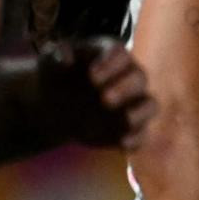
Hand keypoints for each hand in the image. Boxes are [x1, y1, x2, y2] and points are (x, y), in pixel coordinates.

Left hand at [38, 37, 156, 149]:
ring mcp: (133, 103)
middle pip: (139, 78)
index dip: (111, 65)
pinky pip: (142, 133)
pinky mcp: (131, 126)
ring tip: (126, 120)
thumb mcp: (49, 62)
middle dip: (125, 89)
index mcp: (112, 56)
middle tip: (105, 99)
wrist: (54, 105)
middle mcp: (129, 77)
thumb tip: (66, 59)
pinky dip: (137, 139)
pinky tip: (123, 144)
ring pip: (150, 105)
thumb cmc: (55, 76)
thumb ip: (56, 56)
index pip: (121, 55)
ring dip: (140, 112)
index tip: (92, 76)